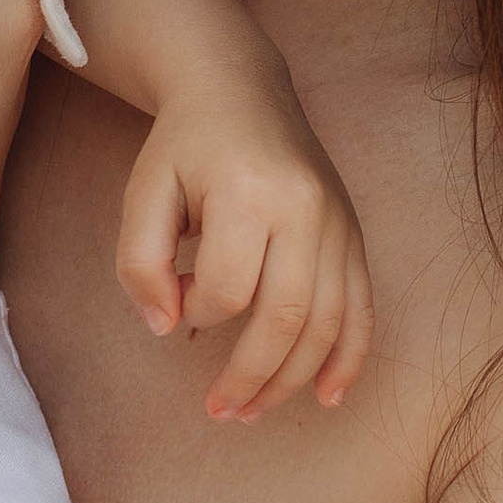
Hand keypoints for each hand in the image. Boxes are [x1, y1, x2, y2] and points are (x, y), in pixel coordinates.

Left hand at [116, 61, 374, 420]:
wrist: (239, 90)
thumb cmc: (185, 146)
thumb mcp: (144, 192)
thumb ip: (140, 261)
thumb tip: (166, 328)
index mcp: (248, 190)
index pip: (227, 286)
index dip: (197, 314)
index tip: (177, 310)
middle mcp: (304, 207)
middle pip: (286, 315)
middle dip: (251, 376)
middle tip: (220, 412)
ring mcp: (337, 220)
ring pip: (327, 321)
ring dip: (293, 380)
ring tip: (254, 411)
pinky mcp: (354, 232)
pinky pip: (362, 306)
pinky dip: (349, 357)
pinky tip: (328, 395)